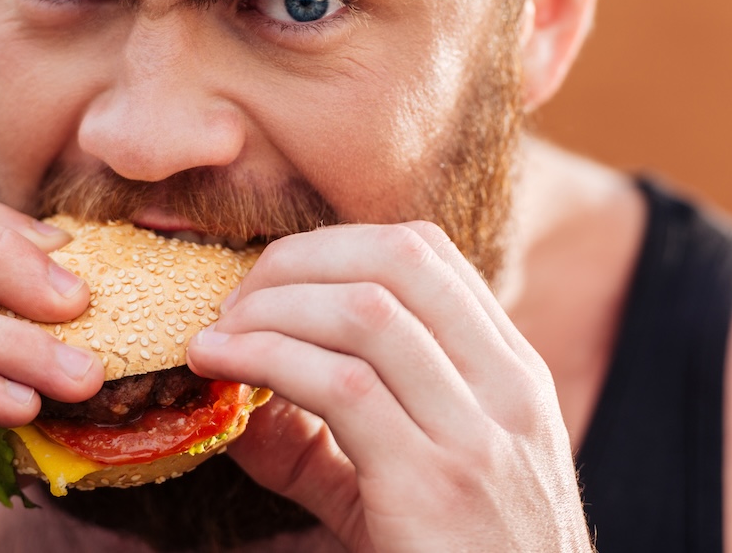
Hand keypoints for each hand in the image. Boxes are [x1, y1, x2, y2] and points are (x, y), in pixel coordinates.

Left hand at [188, 222, 592, 552]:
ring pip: (365, 312)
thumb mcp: (415, 483)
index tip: (272, 280)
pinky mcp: (434, 486)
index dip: (334, 245)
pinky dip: (268, 359)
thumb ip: (328, 438)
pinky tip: (223, 366)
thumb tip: (232, 393)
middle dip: (298, 260)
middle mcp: (507, 387)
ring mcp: (477, 435)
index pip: (427, 254)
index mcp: (513, 372)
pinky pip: (342, 387)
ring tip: (217, 335)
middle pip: (397, 258)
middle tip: (235, 301)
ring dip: (271, 307)